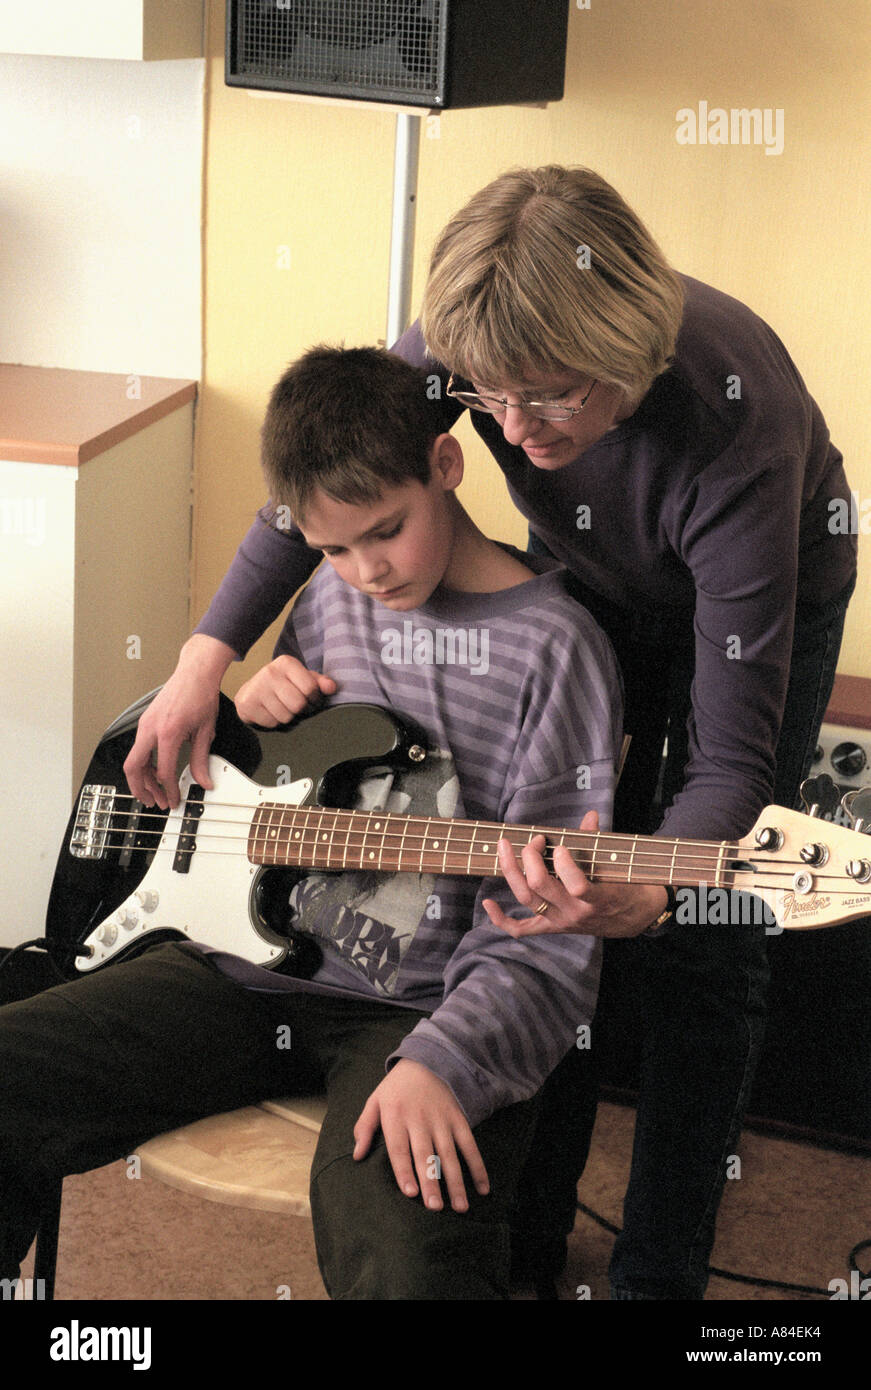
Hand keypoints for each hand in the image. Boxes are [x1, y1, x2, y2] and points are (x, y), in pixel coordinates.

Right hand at [123, 635, 235, 809]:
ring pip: (133, 759)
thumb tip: (203, 781)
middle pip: (133, 768)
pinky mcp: (146, 722)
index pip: (163, 772)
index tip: (174, 800)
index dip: (168, 790)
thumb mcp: (205, 731)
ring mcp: (145, 724)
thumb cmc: (201, 695)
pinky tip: (155, 772)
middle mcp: (151, 729)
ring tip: (155, 792)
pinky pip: (139, 748)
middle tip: (155, 802)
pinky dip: (144, 764)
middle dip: (141, 789)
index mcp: (168, 733)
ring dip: (143, 778)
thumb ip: (201, 760)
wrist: (195, 673)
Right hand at [234, 655, 336, 727]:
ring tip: (281, 708)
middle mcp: (270, 671)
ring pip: (285, 716)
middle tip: (294, 706)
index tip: (310, 699)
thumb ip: (320, 682)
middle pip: (298, 704)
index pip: (310, 688)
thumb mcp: (303, 679)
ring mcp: (257, 687)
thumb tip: (332, 687)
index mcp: (286, 662)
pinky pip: (272, 723)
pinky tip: (270, 712)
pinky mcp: (247, 703)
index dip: (314, 699)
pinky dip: (274, 722)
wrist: (251, 692)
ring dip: (287, 717)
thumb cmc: (283, 685)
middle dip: (300, 710)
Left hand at [353, 1059, 488, 1212]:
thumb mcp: (375, 1100)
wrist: (427, 1060)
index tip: (411, 1193)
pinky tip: (483, 1187)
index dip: (405, 1171)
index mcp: (396, 1116)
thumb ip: (364, 1126)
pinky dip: (478, 1166)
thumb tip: (356, 1155)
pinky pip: (469, 1145)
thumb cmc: (397, 1087)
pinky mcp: (458, 1119)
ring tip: (460, 1206)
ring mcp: (442, 1120)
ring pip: (449, 1154)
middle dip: (431, 1182)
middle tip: (435, 1207)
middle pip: (425, 1155)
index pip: (399, 1148)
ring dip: (455, 1181)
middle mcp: (420, 1120)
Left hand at [482, 809, 666, 938]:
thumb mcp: (618, 865)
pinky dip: (501, 919)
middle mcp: (575, 913)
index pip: (577, 886)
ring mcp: (561, 922)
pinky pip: (521, 929)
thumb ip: (598, 841)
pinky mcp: (552, 928)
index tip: (560, 845)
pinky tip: (488, 902)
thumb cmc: (627, 886)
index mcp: (597, 899)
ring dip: (511, 871)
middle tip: (535, 841)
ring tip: (506, 848)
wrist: (634, 918)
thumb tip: (590, 816)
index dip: (563, 863)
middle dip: (530, 857)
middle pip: (540, 887)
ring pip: (527, 900)